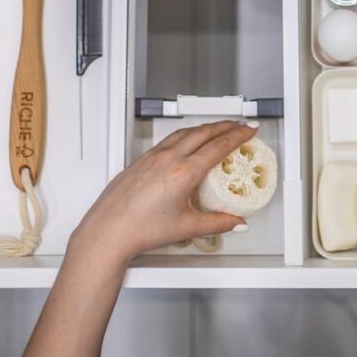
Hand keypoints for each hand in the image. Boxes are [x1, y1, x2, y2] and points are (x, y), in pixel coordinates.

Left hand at [69, 120, 253, 265]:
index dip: (238, 136)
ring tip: (218, 128)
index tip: (248, 131)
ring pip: (185, 132)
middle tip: (240, 125)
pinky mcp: (141, 159)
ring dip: (206, 126)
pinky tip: (188, 139)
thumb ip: (217, 223)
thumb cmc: (139, 230)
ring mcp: (153, 156)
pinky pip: (169, 138)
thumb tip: (236, 223)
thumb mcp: (186, 227)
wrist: (107, 232)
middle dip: (226, 125)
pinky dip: (187, 133)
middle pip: (204, 132)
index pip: (218, 147)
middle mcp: (168, 159)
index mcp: (183, 173)